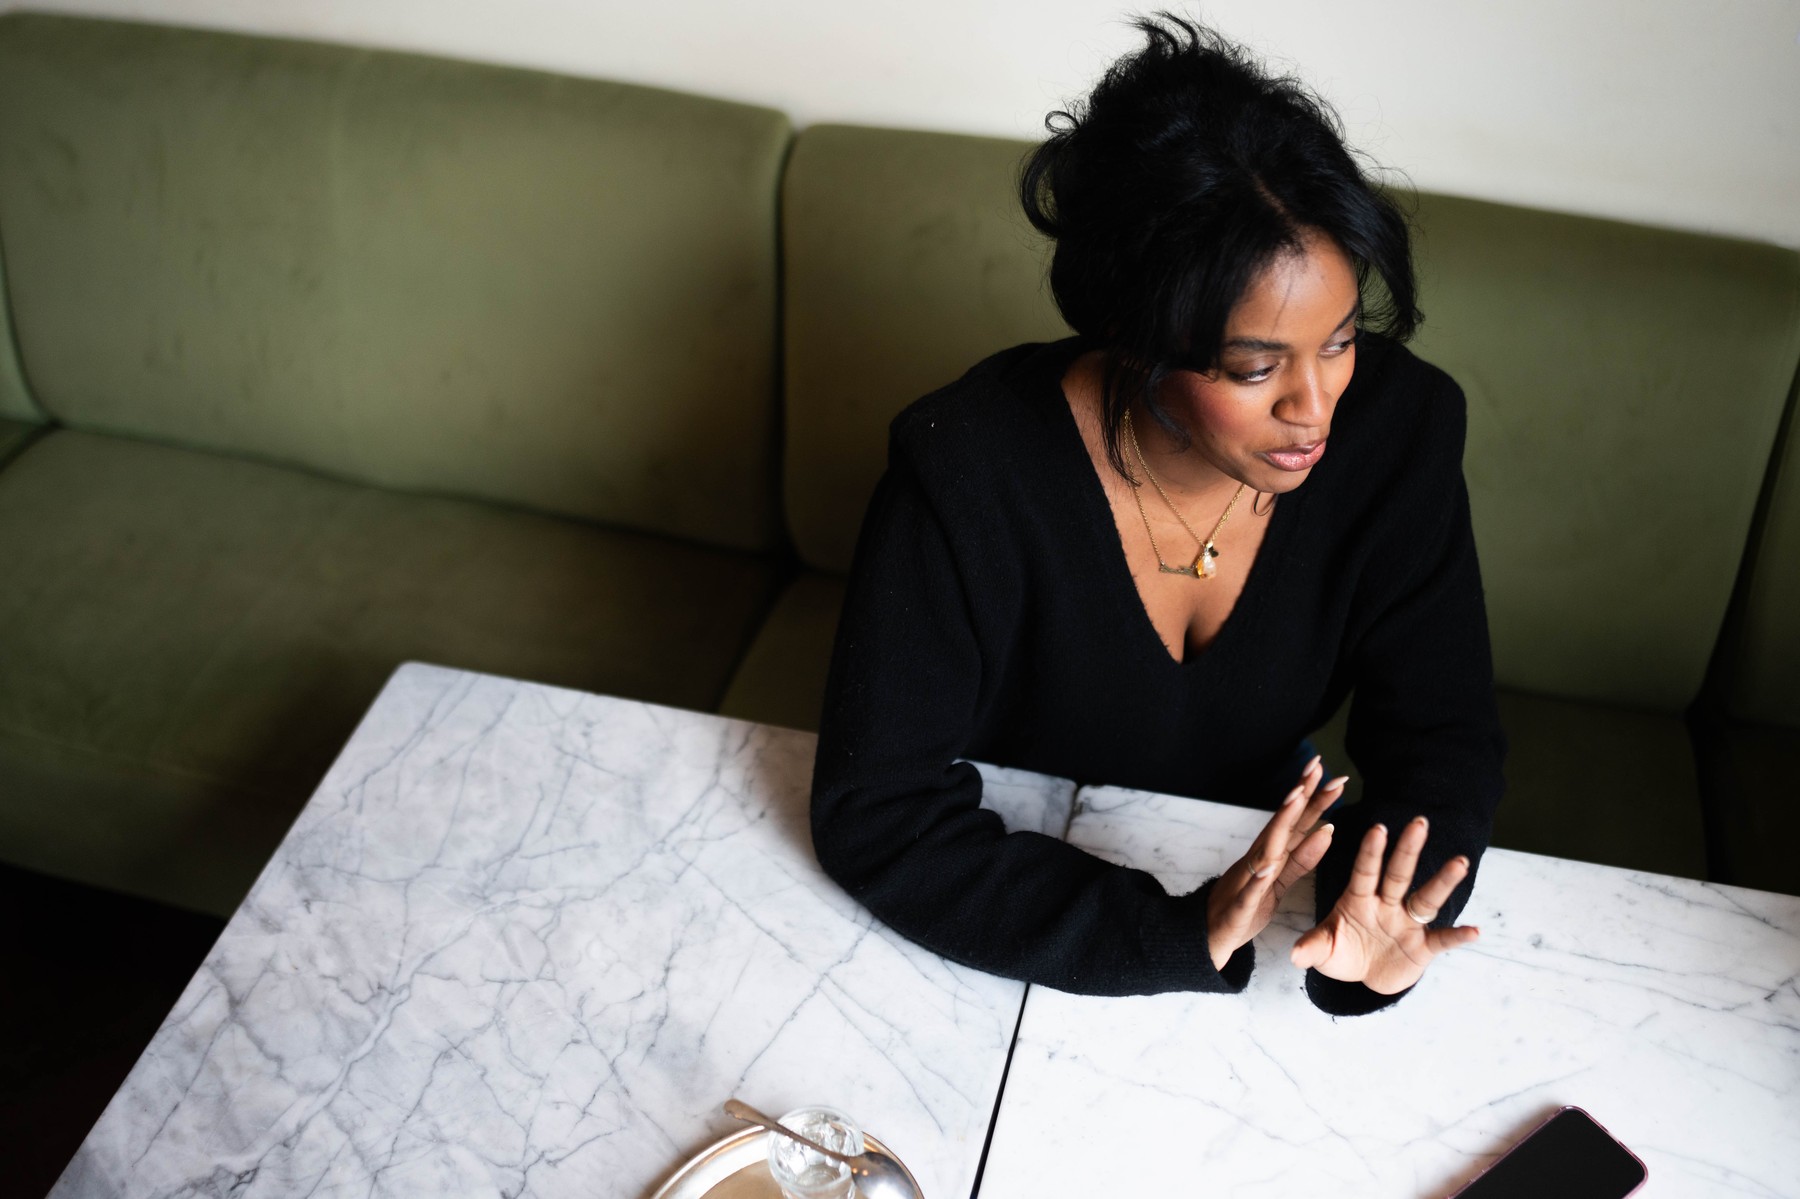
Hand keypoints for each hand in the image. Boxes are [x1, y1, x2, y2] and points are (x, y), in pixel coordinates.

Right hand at [1206, 758, 1345, 970]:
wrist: (1209, 934)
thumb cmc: (1246, 904)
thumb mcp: (1280, 880)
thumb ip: (1302, 858)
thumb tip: (1327, 830)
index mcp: (1271, 854)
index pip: (1295, 821)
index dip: (1312, 797)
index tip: (1330, 772)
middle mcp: (1259, 859)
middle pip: (1283, 823)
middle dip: (1300, 795)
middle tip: (1317, 768)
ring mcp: (1248, 880)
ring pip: (1266, 848)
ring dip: (1280, 823)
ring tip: (1296, 799)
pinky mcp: (1240, 907)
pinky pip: (1251, 892)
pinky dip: (1258, 879)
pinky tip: (1269, 867)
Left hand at [1289, 816, 1478, 993]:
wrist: (1363, 976)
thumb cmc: (1342, 952)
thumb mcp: (1323, 949)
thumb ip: (1311, 948)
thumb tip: (1293, 956)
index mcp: (1359, 898)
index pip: (1365, 871)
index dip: (1371, 852)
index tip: (1378, 828)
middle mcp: (1387, 904)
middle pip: (1398, 873)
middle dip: (1408, 849)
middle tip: (1420, 822)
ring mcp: (1407, 923)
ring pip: (1426, 898)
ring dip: (1443, 881)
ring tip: (1461, 861)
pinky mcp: (1423, 946)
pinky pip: (1442, 939)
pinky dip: (1458, 936)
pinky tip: (1475, 931)